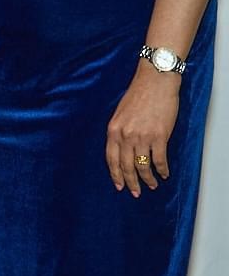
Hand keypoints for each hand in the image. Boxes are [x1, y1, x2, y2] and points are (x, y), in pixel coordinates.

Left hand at [107, 65, 180, 195]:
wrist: (154, 82)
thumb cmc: (138, 95)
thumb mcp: (120, 114)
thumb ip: (120, 131)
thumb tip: (123, 149)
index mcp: (113, 130)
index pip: (111, 159)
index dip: (115, 174)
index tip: (119, 186)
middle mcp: (125, 136)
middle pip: (126, 166)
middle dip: (131, 182)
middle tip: (135, 193)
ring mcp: (142, 137)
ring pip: (142, 166)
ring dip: (148, 179)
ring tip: (152, 185)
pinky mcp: (159, 136)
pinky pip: (159, 160)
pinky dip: (162, 170)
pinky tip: (164, 174)